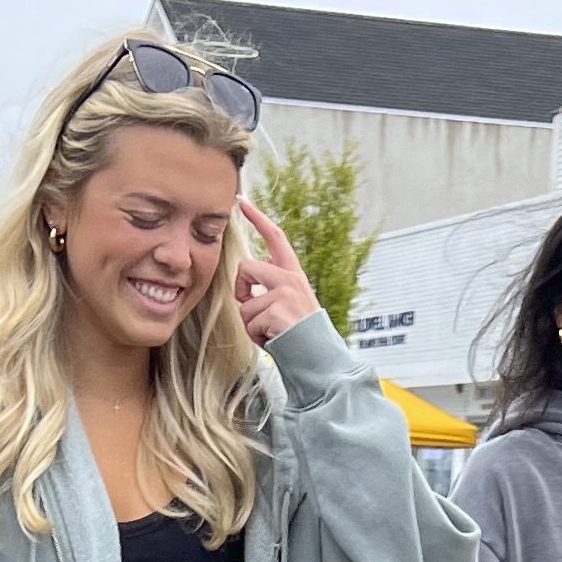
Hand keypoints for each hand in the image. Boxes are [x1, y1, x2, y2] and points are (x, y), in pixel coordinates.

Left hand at [228, 195, 319, 347]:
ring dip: (251, 323)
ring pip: (244, 303)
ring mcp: (285, 293)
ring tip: (271, 331)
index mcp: (294, 274)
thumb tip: (246, 288)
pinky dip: (256, 336)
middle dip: (241, 291)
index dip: (258, 218)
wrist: (321, 359)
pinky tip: (274, 339)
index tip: (242, 202)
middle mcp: (290, 278)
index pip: (275, 237)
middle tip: (253, 310)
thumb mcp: (291, 303)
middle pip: (246, 268)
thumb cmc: (302, 336)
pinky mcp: (277, 311)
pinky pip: (249, 322)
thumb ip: (272, 288)